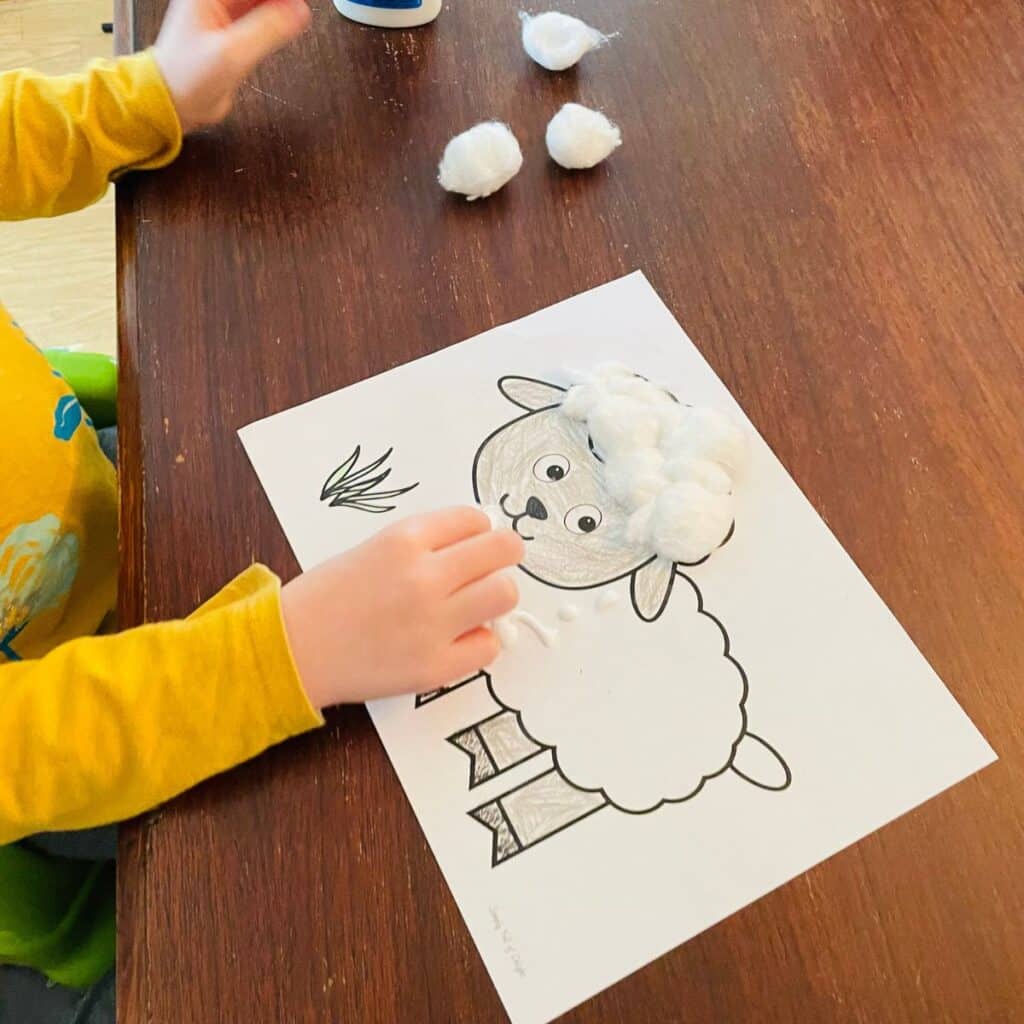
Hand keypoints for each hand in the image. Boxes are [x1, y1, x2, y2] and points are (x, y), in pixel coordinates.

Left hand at [153, 0, 310, 133]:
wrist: (173, 103)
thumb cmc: (187, 78)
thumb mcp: (231, 54)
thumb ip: (268, 30)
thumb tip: (299, 12)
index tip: (299, 5)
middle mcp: (214, 0)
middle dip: (280, 2)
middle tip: (300, 10)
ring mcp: (224, 15)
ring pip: (259, 2)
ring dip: (280, 7)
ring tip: (299, 14)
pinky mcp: (232, 33)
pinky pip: (258, 16)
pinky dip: (275, 17)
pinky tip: (290, 21)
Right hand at [280, 508, 524, 708]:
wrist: (291, 649)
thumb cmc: (328, 597)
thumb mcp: (374, 548)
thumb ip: (425, 544)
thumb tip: (478, 538)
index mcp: (404, 540)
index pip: (475, 519)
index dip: (480, 529)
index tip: (476, 540)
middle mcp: (423, 577)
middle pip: (503, 550)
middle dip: (503, 555)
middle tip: (492, 567)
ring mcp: (432, 623)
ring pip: (505, 595)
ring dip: (496, 597)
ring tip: (475, 604)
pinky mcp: (434, 666)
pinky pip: (488, 645)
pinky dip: (478, 641)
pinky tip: (457, 638)